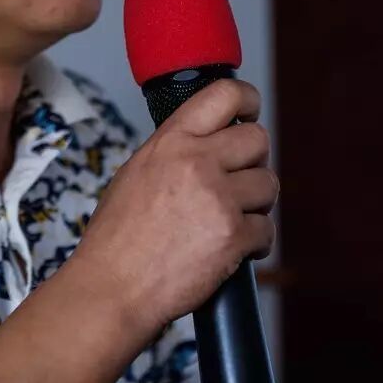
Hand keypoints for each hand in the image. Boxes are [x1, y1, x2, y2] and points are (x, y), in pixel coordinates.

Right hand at [65, 79, 276, 336]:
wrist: (113, 287)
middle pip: (258, 139)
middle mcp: (197, 162)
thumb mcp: (136, 173)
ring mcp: (218, 198)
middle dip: (253, 161)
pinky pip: (267, 229)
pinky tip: (233, 248)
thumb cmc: (117, 238)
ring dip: (257, 204)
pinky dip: (255, 242)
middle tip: (237, 181)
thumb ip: (175, 151)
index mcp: (171, 142)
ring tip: (231, 219)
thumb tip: (208, 143)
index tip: (250, 111)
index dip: (247, 100)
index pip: (225, 95)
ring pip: (269, 184)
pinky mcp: (233, 236)